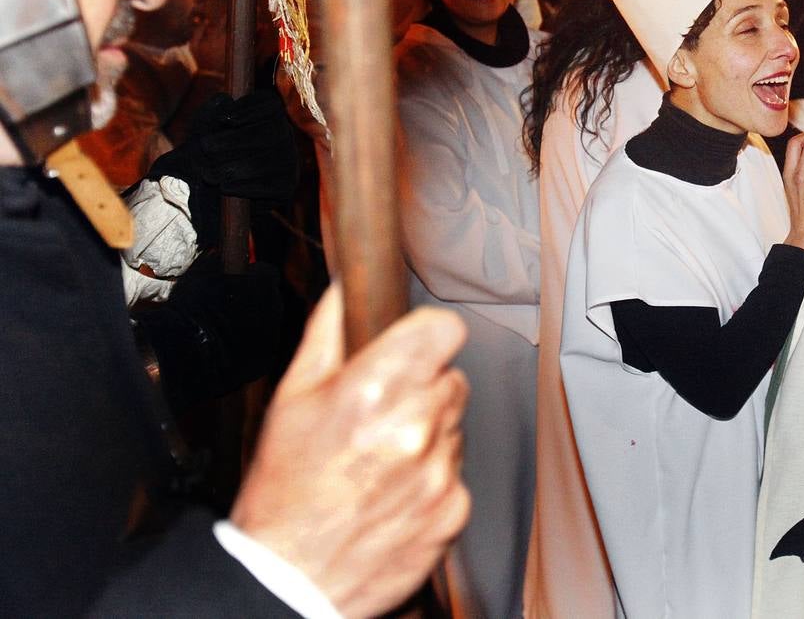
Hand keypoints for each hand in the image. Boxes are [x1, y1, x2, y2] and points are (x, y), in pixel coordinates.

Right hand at [137, 255, 285, 408]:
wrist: (185, 353)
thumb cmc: (190, 308)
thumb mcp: (199, 274)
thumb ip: (216, 263)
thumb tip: (218, 257)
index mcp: (264, 282)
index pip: (266, 272)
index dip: (250, 276)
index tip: (236, 280)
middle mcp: (275, 307)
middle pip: (269, 299)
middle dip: (253, 301)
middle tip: (228, 306)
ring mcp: (273, 335)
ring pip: (265, 325)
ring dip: (250, 325)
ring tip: (222, 330)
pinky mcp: (265, 359)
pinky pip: (259, 349)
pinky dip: (247, 349)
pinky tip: (225, 349)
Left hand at [149, 89, 299, 246]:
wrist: (207, 189)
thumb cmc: (206, 151)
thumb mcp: (204, 127)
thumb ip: (211, 111)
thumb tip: (224, 101)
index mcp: (267, 114)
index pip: (270, 104)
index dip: (250, 109)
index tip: (224, 119)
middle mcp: (284, 135)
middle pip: (271, 132)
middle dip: (235, 140)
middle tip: (206, 147)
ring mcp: (289, 161)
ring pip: (269, 162)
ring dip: (234, 168)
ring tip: (208, 174)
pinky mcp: (285, 187)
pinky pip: (270, 186)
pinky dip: (244, 187)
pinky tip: (225, 188)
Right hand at [231, 286, 470, 617]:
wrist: (289, 578)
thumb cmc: (285, 491)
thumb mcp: (292, 396)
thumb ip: (329, 331)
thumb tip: (347, 288)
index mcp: (375, 390)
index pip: (445, 329)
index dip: (427, 334)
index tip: (413, 344)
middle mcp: (414, 428)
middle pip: (451, 377)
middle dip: (422, 386)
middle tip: (380, 412)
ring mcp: (439, 472)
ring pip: (455, 425)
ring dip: (428, 432)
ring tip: (379, 458)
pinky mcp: (454, 509)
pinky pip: (456, 472)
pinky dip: (432, 477)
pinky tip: (391, 490)